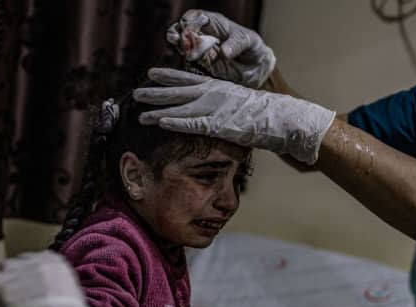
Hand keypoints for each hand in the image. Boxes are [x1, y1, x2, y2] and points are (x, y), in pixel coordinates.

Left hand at [0, 251, 93, 306]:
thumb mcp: (76, 296)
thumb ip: (63, 288)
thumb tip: (62, 296)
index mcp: (56, 262)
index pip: (40, 259)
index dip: (35, 272)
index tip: (35, 282)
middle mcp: (35, 261)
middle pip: (21, 262)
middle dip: (20, 274)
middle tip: (21, 291)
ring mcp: (16, 271)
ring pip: (4, 267)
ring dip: (4, 278)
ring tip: (6, 293)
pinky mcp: (0, 284)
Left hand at [134, 68, 335, 164]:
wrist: (280, 118)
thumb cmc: (263, 114)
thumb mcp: (239, 103)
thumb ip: (223, 103)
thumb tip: (213, 109)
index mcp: (218, 86)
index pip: (188, 78)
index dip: (168, 75)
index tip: (151, 73)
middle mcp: (212, 93)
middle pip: (178, 90)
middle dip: (155, 91)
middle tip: (136, 92)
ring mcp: (214, 108)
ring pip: (179, 107)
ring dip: (158, 109)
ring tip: (140, 112)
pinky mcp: (217, 124)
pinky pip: (191, 123)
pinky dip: (175, 122)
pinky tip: (160, 123)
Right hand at [167, 10, 275, 88]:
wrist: (256, 66)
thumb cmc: (252, 47)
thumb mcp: (249, 41)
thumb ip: (237, 44)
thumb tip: (224, 52)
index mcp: (215, 23)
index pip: (196, 16)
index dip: (190, 21)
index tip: (190, 31)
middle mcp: (204, 34)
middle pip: (183, 28)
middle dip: (177, 32)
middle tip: (178, 41)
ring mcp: (201, 49)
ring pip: (182, 43)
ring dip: (178, 45)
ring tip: (182, 50)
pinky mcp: (201, 64)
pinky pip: (188, 60)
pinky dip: (185, 60)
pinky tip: (188, 61)